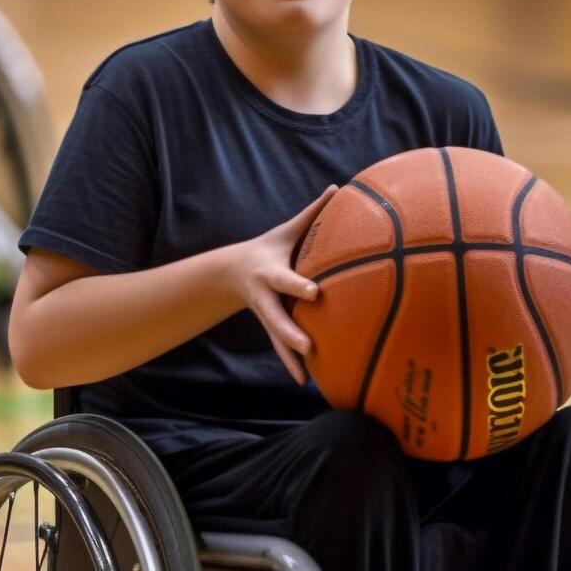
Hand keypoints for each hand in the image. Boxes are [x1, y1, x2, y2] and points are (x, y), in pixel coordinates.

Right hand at [221, 185, 338, 385]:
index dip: (299, 286)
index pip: (287, 280)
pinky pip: (281, 349)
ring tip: (305, 378)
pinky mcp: (270, 327)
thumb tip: (338, 187)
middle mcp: (267, 297)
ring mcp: (267, 315)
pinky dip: (291, 365)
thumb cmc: (270, 247)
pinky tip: (305, 382)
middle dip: (290, 332)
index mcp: (271, 272)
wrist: (232, 271)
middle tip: (308, 346)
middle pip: (277, 318)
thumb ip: (313, 212)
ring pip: (278, 339)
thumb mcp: (287, 230)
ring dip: (290, 358)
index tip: (316, 293)